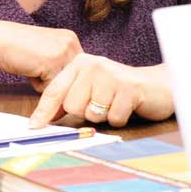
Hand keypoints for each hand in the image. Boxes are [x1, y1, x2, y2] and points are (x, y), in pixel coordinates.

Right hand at [0, 18, 81, 84]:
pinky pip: (51, 89)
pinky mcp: (53, 63)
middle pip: (74, 80)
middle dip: (55, 81)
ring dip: (47, 84)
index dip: (62, 77)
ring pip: (64, 86)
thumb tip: (73, 91)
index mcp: (71, 38)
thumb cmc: (15, 48)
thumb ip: (60, 64)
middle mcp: (71, 43)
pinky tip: (28, 69)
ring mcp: (63, 52)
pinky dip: (37, 85)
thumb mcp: (45, 51)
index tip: (44, 70)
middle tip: (36, 68)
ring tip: (32, 68)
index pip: (79, 71)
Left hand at [28, 56, 173, 127]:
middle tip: (102, 103)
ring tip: (115, 103)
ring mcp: (110, 75)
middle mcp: (92, 65)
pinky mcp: (128, 89)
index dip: (43, 112)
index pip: (55, 91)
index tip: (33, 127)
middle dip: (85, 113)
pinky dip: (119, 119)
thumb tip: (42, 120)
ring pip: (91, 114)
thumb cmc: (119, 91)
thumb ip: (67, 100)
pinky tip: (126, 106)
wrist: (157, 87)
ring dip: (104, 116)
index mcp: (79, 63)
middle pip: (72, 106)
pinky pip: (112, 118)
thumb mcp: (90, 90)